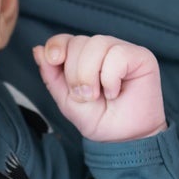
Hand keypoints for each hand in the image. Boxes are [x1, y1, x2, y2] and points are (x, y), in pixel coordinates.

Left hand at [32, 33, 166, 142]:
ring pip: (97, 44)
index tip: (54, 61)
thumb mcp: (66, 99)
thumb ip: (51, 75)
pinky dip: (110, 78)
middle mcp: (102, 49)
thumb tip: (37, 49)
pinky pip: (117, 55)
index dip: (56, 46)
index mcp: (83, 56)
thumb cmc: (98, 119)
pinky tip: (115, 92)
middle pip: (78, 42)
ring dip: (90, 75)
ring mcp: (122, 50)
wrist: (122, 138)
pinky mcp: (141, 56)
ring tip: (98, 95)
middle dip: (74, 73)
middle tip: (84, 96)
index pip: (65, 39)